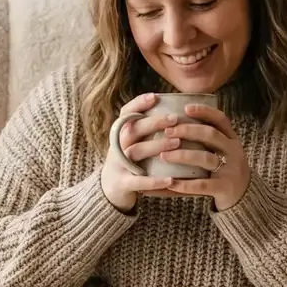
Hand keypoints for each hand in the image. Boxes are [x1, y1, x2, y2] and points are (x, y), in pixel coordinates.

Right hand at [101, 93, 179, 212]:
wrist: (109, 190)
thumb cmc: (130, 161)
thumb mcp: (132, 143)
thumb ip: (146, 130)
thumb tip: (177, 112)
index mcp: (121, 134)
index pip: (126, 114)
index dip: (139, 104)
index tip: (155, 97)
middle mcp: (117, 146)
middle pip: (133, 129)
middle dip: (154, 122)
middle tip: (175, 118)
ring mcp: (118, 165)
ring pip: (136, 151)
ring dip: (157, 146)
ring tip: (177, 142)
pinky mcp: (122, 184)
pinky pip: (138, 182)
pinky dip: (154, 181)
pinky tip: (171, 179)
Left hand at [161, 103, 249, 210]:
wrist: (244, 197)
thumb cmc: (223, 170)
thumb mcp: (220, 152)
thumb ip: (203, 141)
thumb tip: (170, 128)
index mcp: (231, 139)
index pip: (220, 119)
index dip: (204, 111)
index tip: (185, 108)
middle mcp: (233, 151)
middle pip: (211, 135)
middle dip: (187, 130)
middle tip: (167, 132)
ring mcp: (231, 170)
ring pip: (205, 158)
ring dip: (182, 155)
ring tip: (163, 155)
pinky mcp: (225, 188)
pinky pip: (203, 185)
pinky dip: (185, 184)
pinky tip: (170, 182)